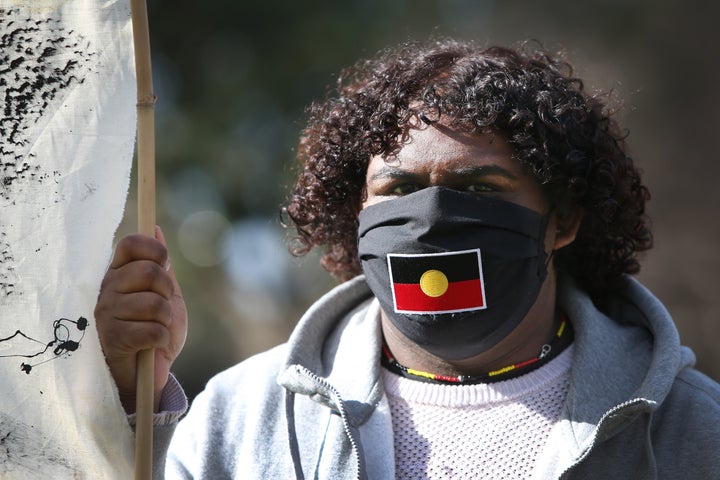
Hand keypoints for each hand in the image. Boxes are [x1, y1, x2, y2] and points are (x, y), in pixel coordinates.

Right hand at [95, 226, 186, 413]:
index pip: (131, 244)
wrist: (148, 374)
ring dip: (166, 321)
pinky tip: (152, 345)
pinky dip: (162, 339)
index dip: (155, 251)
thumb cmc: (154, 331)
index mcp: (118, 274)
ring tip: (155, 329)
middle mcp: (107, 289)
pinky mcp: (113, 338)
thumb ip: (160, 265)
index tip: (164, 266)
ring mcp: (106, 314)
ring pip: (155, 303)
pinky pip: (153, 330)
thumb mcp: (164, 295)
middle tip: (161, 309)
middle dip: (166, 292)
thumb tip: (155, 228)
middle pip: (149, 271)